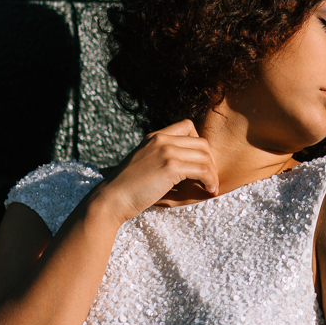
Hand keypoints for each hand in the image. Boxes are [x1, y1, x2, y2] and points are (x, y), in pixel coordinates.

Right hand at [93, 120, 219, 223]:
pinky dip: (211, 181)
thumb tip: (187, 166)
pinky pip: (203, 170)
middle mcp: (161, 139)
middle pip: (201, 143)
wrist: (112, 198)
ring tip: (212, 187)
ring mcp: (166, 151)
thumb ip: (160, 157)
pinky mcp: (171, 166)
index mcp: (154, 136)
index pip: (187, 126)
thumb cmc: (127, 188)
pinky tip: (210, 190)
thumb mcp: (144, 163)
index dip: (199, 144)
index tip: (199, 162)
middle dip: (210, 161)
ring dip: (213, 173)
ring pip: (205, 156)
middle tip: (210, 178)